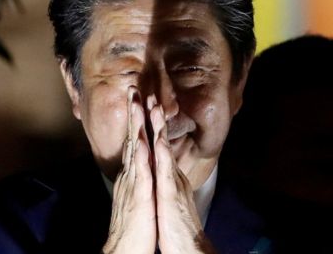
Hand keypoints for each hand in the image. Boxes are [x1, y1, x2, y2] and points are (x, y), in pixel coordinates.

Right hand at [102, 87, 156, 253]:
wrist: (125, 248)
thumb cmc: (134, 224)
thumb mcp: (136, 196)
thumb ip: (136, 179)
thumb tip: (139, 167)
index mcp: (132, 174)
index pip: (134, 142)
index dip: (136, 121)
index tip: (139, 101)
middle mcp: (130, 174)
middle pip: (131, 138)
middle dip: (133, 114)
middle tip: (134, 89)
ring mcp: (134, 183)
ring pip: (134, 149)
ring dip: (136, 126)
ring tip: (137, 104)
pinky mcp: (139, 196)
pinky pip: (140, 172)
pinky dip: (140, 155)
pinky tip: (141, 140)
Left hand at [148, 95, 215, 253]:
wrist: (187, 245)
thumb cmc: (176, 225)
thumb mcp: (168, 197)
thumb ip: (166, 181)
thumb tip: (162, 170)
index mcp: (167, 175)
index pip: (157, 145)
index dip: (152, 125)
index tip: (146, 106)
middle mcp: (171, 174)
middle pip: (162, 140)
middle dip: (155, 117)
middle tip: (149, 94)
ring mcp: (172, 182)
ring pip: (164, 149)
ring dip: (159, 128)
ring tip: (154, 107)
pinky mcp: (171, 193)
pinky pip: (165, 171)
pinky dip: (161, 154)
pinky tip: (157, 140)